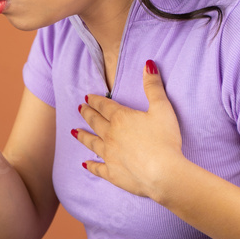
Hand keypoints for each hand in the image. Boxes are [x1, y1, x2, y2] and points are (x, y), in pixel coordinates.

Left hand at [73, 59, 185, 200]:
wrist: (164, 173)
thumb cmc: (165, 140)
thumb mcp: (162, 108)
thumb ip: (153, 87)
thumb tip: (148, 64)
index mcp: (121, 119)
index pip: (104, 106)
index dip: (95, 100)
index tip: (87, 97)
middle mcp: (111, 135)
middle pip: (95, 122)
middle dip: (87, 114)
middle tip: (79, 109)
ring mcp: (109, 155)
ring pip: (92, 143)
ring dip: (83, 136)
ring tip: (74, 132)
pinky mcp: (112, 174)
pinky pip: (98, 168)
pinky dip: (90, 165)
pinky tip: (85, 164)